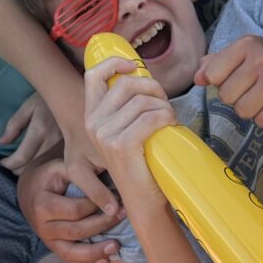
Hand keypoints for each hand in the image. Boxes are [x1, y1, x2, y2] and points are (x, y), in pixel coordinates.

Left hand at [0, 93, 61, 173]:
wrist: (71, 94)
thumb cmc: (46, 99)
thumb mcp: (27, 107)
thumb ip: (14, 125)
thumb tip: (2, 142)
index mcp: (40, 129)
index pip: (22, 156)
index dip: (10, 163)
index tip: (2, 162)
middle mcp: (53, 140)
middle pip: (32, 166)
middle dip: (17, 169)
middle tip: (9, 164)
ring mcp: (63, 146)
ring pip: (42, 168)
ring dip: (29, 170)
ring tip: (20, 165)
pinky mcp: (69, 148)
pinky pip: (52, 163)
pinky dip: (41, 167)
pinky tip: (35, 163)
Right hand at [19, 156, 121, 262]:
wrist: (31, 194)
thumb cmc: (50, 178)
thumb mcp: (61, 169)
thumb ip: (80, 175)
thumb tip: (110, 179)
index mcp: (43, 205)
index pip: (75, 210)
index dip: (98, 205)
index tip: (117, 198)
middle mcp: (43, 227)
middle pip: (77, 231)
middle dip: (103, 224)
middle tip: (123, 215)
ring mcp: (48, 241)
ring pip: (73, 253)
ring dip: (97, 252)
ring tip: (116, 246)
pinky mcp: (55, 250)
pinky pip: (71, 262)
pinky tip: (106, 259)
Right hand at [83, 56, 174, 204]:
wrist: (143, 200)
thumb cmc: (142, 163)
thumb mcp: (128, 130)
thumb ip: (128, 107)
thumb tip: (145, 79)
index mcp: (92, 117)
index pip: (93, 75)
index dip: (114, 63)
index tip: (135, 66)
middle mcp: (93, 124)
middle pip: (127, 84)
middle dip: (153, 88)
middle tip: (165, 104)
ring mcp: (105, 135)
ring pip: (142, 101)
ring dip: (164, 106)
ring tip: (170, 120)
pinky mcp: (121, 145)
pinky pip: (151, 117)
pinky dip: (166, 118)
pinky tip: (171, 127)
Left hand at [195, 34, 262, 127]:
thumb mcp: (247, 54)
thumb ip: (218, 63)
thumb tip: (197, 78)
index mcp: (247, 44)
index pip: (213, 75)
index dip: (222, 82)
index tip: (240, 77)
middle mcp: (261, 59)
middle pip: (226, 96)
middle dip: (238, 97)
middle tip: (257, 89)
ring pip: (242, 111)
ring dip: (253, 110)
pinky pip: (262, 121)